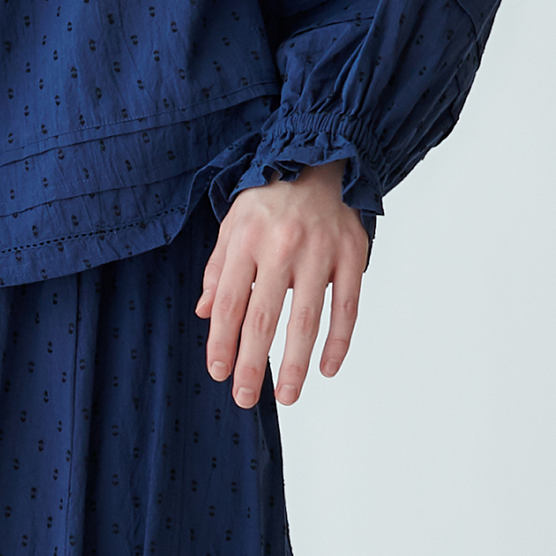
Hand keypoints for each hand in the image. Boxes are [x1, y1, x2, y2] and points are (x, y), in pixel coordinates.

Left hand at [195, 160, 367, 408]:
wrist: (318, 158)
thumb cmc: (269, 197)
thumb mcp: (233, 223)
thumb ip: (218, 268)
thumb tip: (204, 313)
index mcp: (246, 238)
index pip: (228, 300)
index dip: (221, 341)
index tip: (218, 372)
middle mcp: (281, 246)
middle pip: (263, 316)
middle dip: (252, 362)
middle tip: (245, 397)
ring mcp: (319, 251)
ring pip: (306, 318)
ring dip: (295, 362)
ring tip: (287, 395)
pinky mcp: (351, 255)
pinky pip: (346, 307)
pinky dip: (339, 342)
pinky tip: (327, 367)